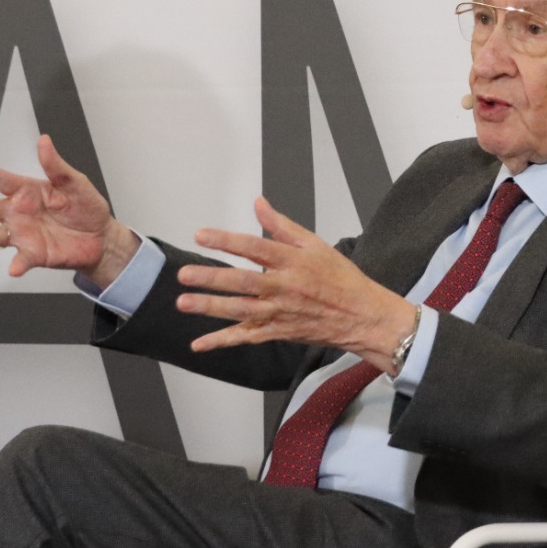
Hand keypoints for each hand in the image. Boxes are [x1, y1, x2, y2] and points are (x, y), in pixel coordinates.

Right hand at [0, 135, 138, 285]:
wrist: (102, 237)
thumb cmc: (86, 207)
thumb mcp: (75, 183)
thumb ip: (57, 166)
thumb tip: (44, 141)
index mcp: (26, 191)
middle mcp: (17, 212)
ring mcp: (22, 234)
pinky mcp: (33, 254)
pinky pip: (21, 260)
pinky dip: (17, 264)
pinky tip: (14, 268)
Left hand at [174, 197, 417, 372]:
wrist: (362, 316)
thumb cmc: (341, 279)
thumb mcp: (315, 244)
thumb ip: (282, 226)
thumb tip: (259, 204)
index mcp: (292, 261)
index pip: (254, 247)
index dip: (226, 240)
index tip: (201, 235)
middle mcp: (284, 287)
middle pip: (242, 282)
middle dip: (211, 278)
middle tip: (184, 274)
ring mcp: (280, 312)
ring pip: (240, 310)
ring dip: (210, 307)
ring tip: (184, 302)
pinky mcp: (278, 332)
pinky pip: (247, 337)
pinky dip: (223, 341)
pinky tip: (200, 343)